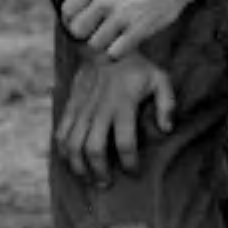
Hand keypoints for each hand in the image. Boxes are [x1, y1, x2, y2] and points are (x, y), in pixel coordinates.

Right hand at [56, 48, 175, 182]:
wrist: (103, 43)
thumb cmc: (135, 65)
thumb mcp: (159, 78)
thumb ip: (167, 103)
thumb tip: (167, 129)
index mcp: (123, 104)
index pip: (125, 143)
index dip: (129, 163)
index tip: (134, 172)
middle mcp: (100, 109)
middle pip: (94, 149)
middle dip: (100, 171)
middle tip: (107, 183)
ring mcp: (82, 108)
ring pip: (73, 145)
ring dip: (79, 166)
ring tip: (89, 178)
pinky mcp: (70, 105)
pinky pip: (61, 133)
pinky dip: (63, 151)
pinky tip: (72, 161)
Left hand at [61, 0, 204, 59]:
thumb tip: (82, 10)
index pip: (67, 9)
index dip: (70, 19)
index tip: (78, 23)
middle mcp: (105, 0)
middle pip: (77, 30)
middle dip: (83, 35)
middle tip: (93, 34)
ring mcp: (121, 17)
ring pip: (95, 44)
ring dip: (101, 44)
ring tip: (110, 39)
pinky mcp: (138, 31)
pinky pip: (115, 53)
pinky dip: (116, 52)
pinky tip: (122, 45)